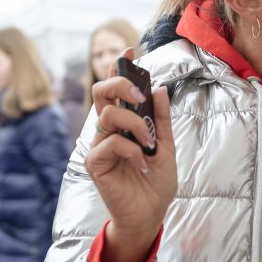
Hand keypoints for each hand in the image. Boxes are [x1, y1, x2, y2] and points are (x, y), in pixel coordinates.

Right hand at [87, 49, 177, 261]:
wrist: (152, 213)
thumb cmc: (155, 181)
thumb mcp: (166, 145)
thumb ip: (162, 118)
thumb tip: (159, 88)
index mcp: (123, 122)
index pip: (115, 88)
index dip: (119, 66)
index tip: (131, 49)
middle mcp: (107, 129)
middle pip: (100, 91)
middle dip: (121, 83)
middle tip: (141, 96)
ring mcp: (99, 145)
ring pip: (109, 114)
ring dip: (137, 126)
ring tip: (150, 146)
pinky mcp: (95, 162)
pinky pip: (112, 143)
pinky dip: (133, 151)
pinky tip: (142, 166)